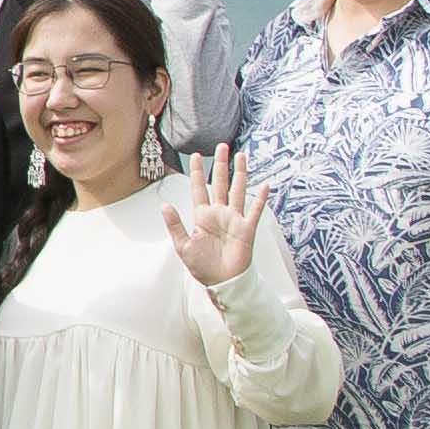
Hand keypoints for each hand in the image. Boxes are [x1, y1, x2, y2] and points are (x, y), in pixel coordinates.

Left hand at [166, 143, 273, 289]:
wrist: (221, 282)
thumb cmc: (202, 266)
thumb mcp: (183, 245)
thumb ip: (175, 224)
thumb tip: (164, 205)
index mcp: (202, 216)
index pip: (199, 188)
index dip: (197, 172)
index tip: (195, 155)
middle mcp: (219, 213)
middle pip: (220, 183)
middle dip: (220, 165)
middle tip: (221, 146)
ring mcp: (234, 219)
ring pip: (238, 190)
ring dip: (240, 173)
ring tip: (241, 156)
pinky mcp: (247, 228)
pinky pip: (255, 210)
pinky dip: (260, 198)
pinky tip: (265, 186)